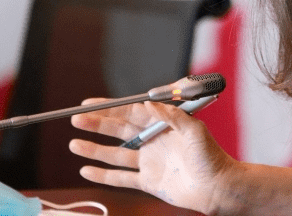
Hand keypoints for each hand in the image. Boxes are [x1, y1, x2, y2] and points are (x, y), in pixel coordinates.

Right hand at [70, 99, 234, 214]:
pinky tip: (86, 170)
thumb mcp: (194, 130)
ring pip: (116, 153)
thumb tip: (148, 104)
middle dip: (97, 125)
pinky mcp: (148, 181)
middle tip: (76, 119)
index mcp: (164, 125)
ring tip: (74, 144)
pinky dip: (103, 175)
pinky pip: (120, 177)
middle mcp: (154, 141)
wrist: (218, 187)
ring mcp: (149, 162)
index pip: (132, 113)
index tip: (90, 104)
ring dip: (95, 149)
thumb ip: (171, 116)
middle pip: (120, 130)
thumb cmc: (211, 157)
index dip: (111, 108)